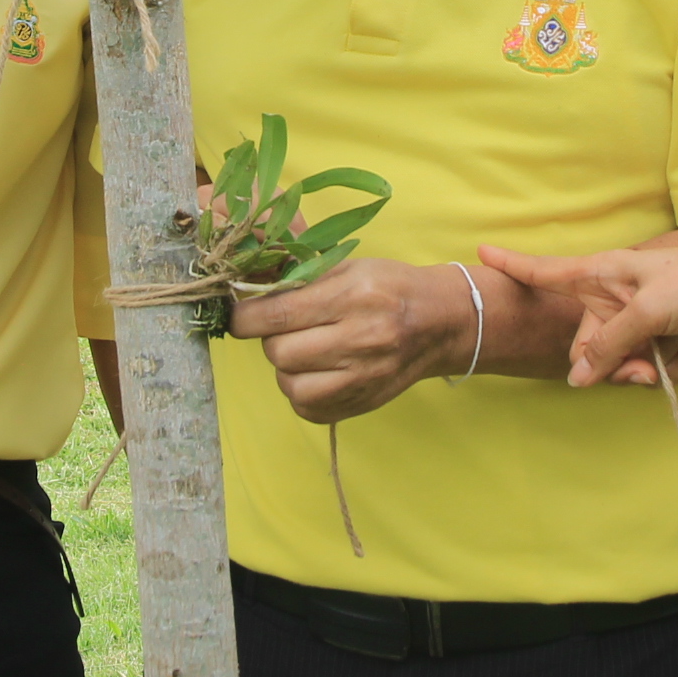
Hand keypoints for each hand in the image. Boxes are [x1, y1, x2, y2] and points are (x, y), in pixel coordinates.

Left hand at [231, 257, 481, 424]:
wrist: (439, 323)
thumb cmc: (389, 287)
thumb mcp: (349, 267)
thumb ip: (299, 275)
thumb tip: (248, 283)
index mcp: (353, 296)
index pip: (278, 313)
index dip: (245, 316)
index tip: (239, 314)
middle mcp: (360, 339)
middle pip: (280, 352)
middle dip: (270, 340)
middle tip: (284, 329)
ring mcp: (363, 377)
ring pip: (290, 384)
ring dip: (286, 368)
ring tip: (302, 351)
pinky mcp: (363, 403)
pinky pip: (308, 409)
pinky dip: (302, 392)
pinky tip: (316, 373)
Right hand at [482, 242, 677, 385]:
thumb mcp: (646, 311)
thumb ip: (608, 346)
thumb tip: (577, 379)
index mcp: (605, 273)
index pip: (550, 270)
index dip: (515, 264)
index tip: (480, 252)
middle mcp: (617, 296)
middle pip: (586, 340)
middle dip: (605, 360)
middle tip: (635, 365)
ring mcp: (640, 321)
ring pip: (616, 361)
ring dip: (637, 370)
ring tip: (664, 363)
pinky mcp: (664, 343)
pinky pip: (645, 368)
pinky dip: (664, 369)